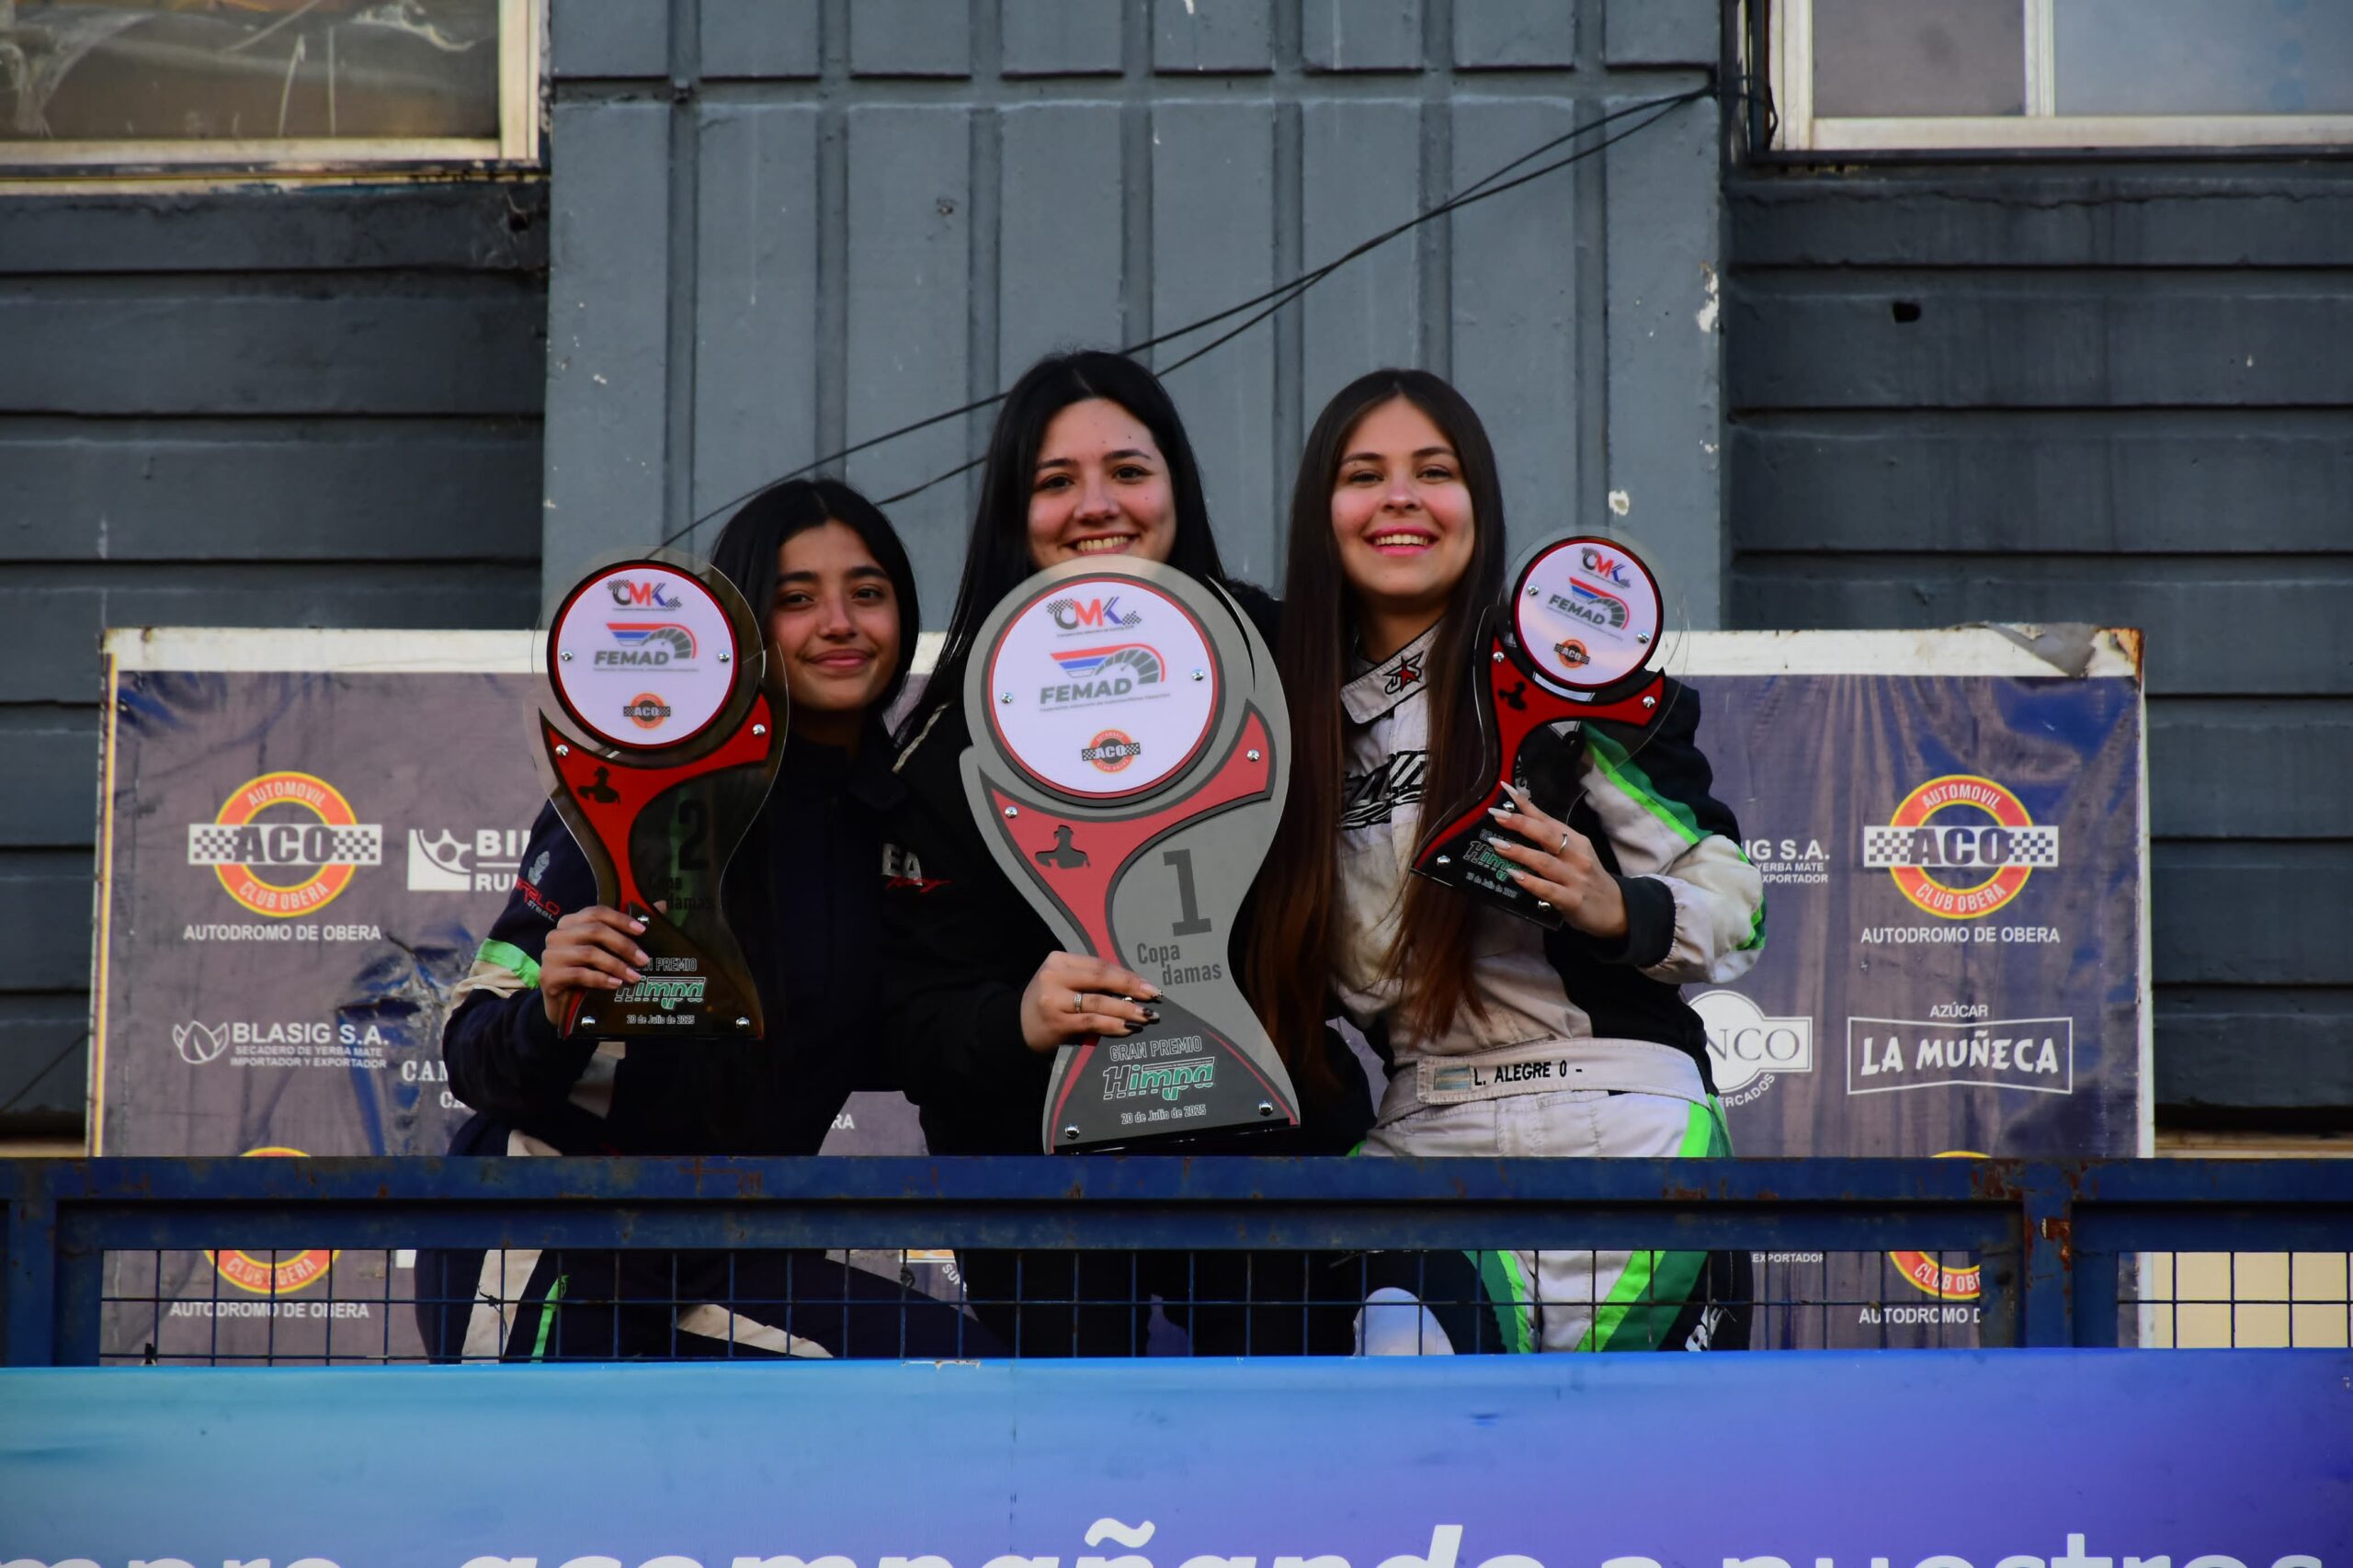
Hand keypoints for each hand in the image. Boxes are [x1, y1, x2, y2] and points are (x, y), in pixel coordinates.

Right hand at [540, 905, 650, 1025]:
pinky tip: (616, 984)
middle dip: (624, 945)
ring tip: (634, 977)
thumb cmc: (588, 973)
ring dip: (616, 965)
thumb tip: (662, 906)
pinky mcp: (548, 976)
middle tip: (644, 960)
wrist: (563, 1005)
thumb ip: (630, 929)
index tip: (643, 931)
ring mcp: (550, 955)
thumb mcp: (607, 951)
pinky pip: (579, 974)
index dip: (621, 919)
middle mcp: (558, 935)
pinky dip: (601, 979)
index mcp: (571, 922)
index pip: (597, 912)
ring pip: (589, 953)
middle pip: (595, 931)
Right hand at [1018, 951, 1161, 1054]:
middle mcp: (1054, 976)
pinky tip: (1127, 1028)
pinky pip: (1092, 1022)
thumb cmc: (1048, 1003)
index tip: (1148, 984)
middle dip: (1131, 988)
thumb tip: (1134, 986)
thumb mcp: (1063, 982)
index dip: (1126, 975)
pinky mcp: (1057, 1022)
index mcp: (1058, 960)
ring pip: (1098, 1002)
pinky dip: (1112, 1025)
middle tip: (1153, 996)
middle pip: (1100, 978)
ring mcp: (1053, 1000)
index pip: (1099, 965)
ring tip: (1146, 1016)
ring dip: (1126, 1009)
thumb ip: (1090, 980)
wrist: (1016, 1028)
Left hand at [1487, 783, 1628, 940]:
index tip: (1506, 790)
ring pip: (1544, 861)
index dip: (1526, 805)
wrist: (1615, 909)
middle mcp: (1576, 856)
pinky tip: (1515, 876)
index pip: (1548, 820)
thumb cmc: (1589, 878)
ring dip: (1519, 852)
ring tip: (1497, 845)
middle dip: (1520, 823)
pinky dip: (1531, 882)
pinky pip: (1548, 889)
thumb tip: (1522, 821)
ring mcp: (1575, 878)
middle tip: (1496, 815)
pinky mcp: (1572, 900)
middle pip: (1547, 835)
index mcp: (1576, 841)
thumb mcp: (1575, 854)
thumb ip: (1551, 840)